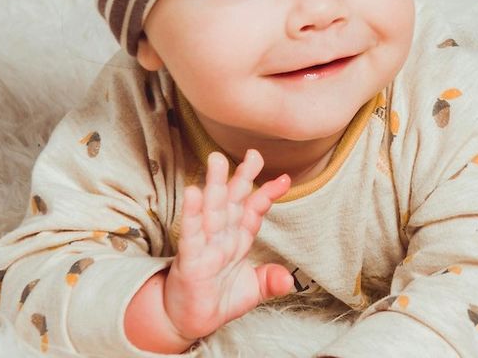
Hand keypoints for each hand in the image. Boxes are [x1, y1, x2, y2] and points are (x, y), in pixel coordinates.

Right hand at [163, 149, 292, 340]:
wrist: (188, 323)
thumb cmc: (217, 301)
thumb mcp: (252, 292)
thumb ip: (270, 281)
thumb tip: (289, 280)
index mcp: (237, 240)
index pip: (253, 211)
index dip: (267, 194)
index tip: (284, 178)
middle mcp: (221, 237)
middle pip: (232, 201)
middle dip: (242, 177)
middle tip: (253, 153)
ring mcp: (205, 246)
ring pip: (212, 210)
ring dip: (215, 185)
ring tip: (217, 160)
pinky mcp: (189, 260)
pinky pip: (191, 233)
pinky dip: (193, 214)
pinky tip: (194, 192)